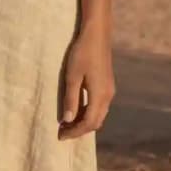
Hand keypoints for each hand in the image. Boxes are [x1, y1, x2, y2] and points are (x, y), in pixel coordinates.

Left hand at [58, 25, 114, 139]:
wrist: (97, 34)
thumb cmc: (82, 53)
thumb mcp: (72, 76)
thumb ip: (71, 99)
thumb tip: (67, 120)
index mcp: (100, 95)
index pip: (88, 123)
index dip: (75, 132)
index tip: (60, 136)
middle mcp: (108, 96)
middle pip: (96, 122)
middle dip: (80, 130)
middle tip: (62, 132)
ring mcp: (109, 90)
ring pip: (98, 115)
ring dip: (84, 122)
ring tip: (66, 123)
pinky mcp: (107, 84)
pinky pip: (99, 106)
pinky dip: (88, 113)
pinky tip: (76, 109)